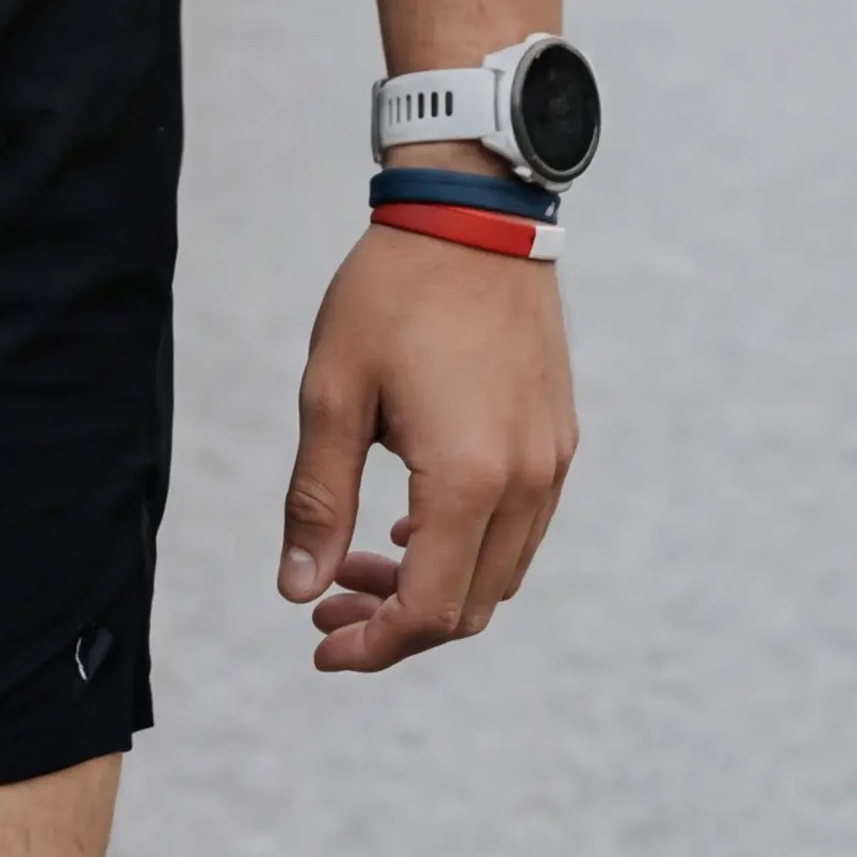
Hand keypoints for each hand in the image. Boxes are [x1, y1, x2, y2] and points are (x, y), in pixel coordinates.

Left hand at [279, 228, 576, 672]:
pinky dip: (467, 547)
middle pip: (470, 605)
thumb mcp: (333, 393)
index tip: (319, 644)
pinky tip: (410, 525)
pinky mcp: (559, 437)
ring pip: (499, 572)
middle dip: (395, 623)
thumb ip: (317, 500)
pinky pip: (521, 527)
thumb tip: (297, 590)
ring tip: (359, 565)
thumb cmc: (391, 293)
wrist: (473, 212)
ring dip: (432, 587)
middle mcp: (527, 482)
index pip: (429, 610)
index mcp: (469, 479)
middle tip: (326, 606)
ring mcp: (552, 461)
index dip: (373, 644)